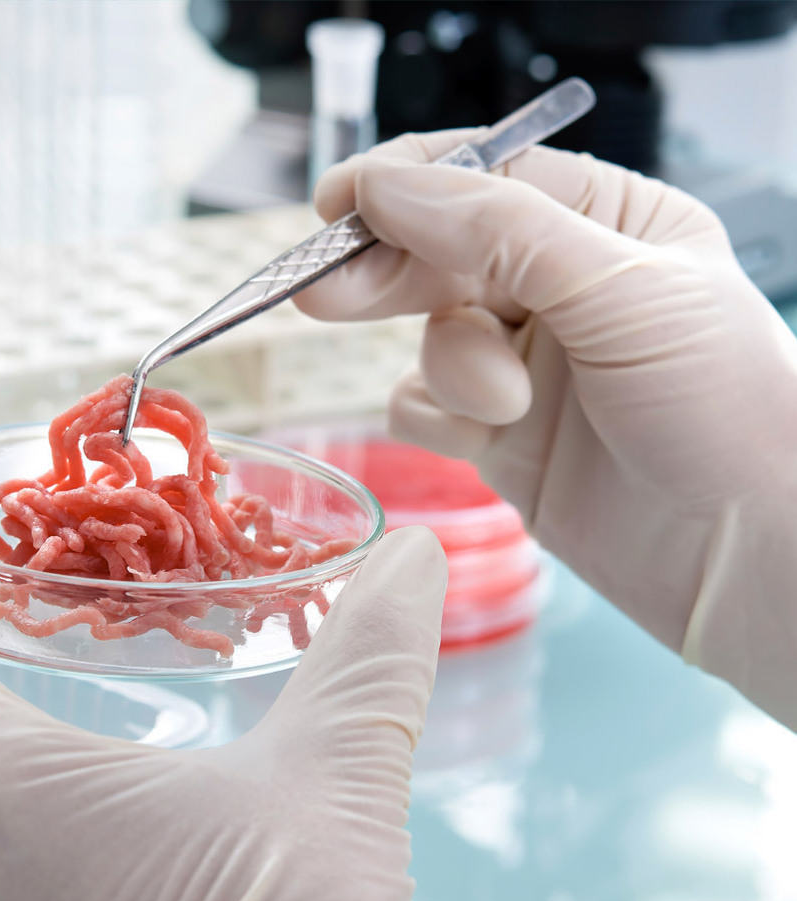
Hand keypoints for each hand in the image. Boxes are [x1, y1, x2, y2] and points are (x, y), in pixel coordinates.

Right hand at [295, 133, 796, 718]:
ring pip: (428, 335)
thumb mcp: (618, 294)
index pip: (488, 177)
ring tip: (506, 407)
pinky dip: (437, 418)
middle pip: (439, 251)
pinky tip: (484, 438)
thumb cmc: (722, 412)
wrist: (742, 557)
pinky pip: (421, 404)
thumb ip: (497, 231)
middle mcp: (563, 287)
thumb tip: (385, 185)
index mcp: (612, 224)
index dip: (409, 182)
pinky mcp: (497, 436)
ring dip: (455, 368)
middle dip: (388, 272)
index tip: (337, 200)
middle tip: (323, 294)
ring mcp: (526, 364)